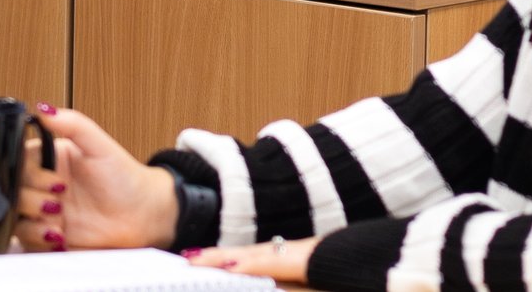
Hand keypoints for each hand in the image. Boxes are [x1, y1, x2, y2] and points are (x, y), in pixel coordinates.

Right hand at [14, 105, 178, 252]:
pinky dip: (39, 238)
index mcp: (50, 159)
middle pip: (13, 190)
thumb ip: (73, 124)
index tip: (54, 181)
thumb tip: (44, 108)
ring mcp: (44, 211)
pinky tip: (59, 236)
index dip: (30, 174)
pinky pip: (26, 239)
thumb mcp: (100, 146)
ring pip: (16, 215)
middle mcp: (43, 184)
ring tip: (59, 221)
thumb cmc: (125, 179)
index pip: (20, 161)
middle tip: (58, 202)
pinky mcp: (47, 234)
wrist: (142, 217)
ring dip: (35, 221)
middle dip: (33, 199)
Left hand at [188, 241, 314, 284]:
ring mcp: (282, 255)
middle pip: (234, 254)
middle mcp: (272, 252)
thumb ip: (271, 275)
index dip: (214, 257)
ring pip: (244, 256)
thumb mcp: (291, 274)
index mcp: (270, 256)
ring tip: (195, 262)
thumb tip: (250, 278)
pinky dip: (248, 266)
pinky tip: (231, 269)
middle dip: (208, 257)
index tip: (192, 258)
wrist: (347, 257)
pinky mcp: (294, 261)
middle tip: (184, 258)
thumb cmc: (322, 270)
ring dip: (219, 259)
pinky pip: (267, 264)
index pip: (236, 256)